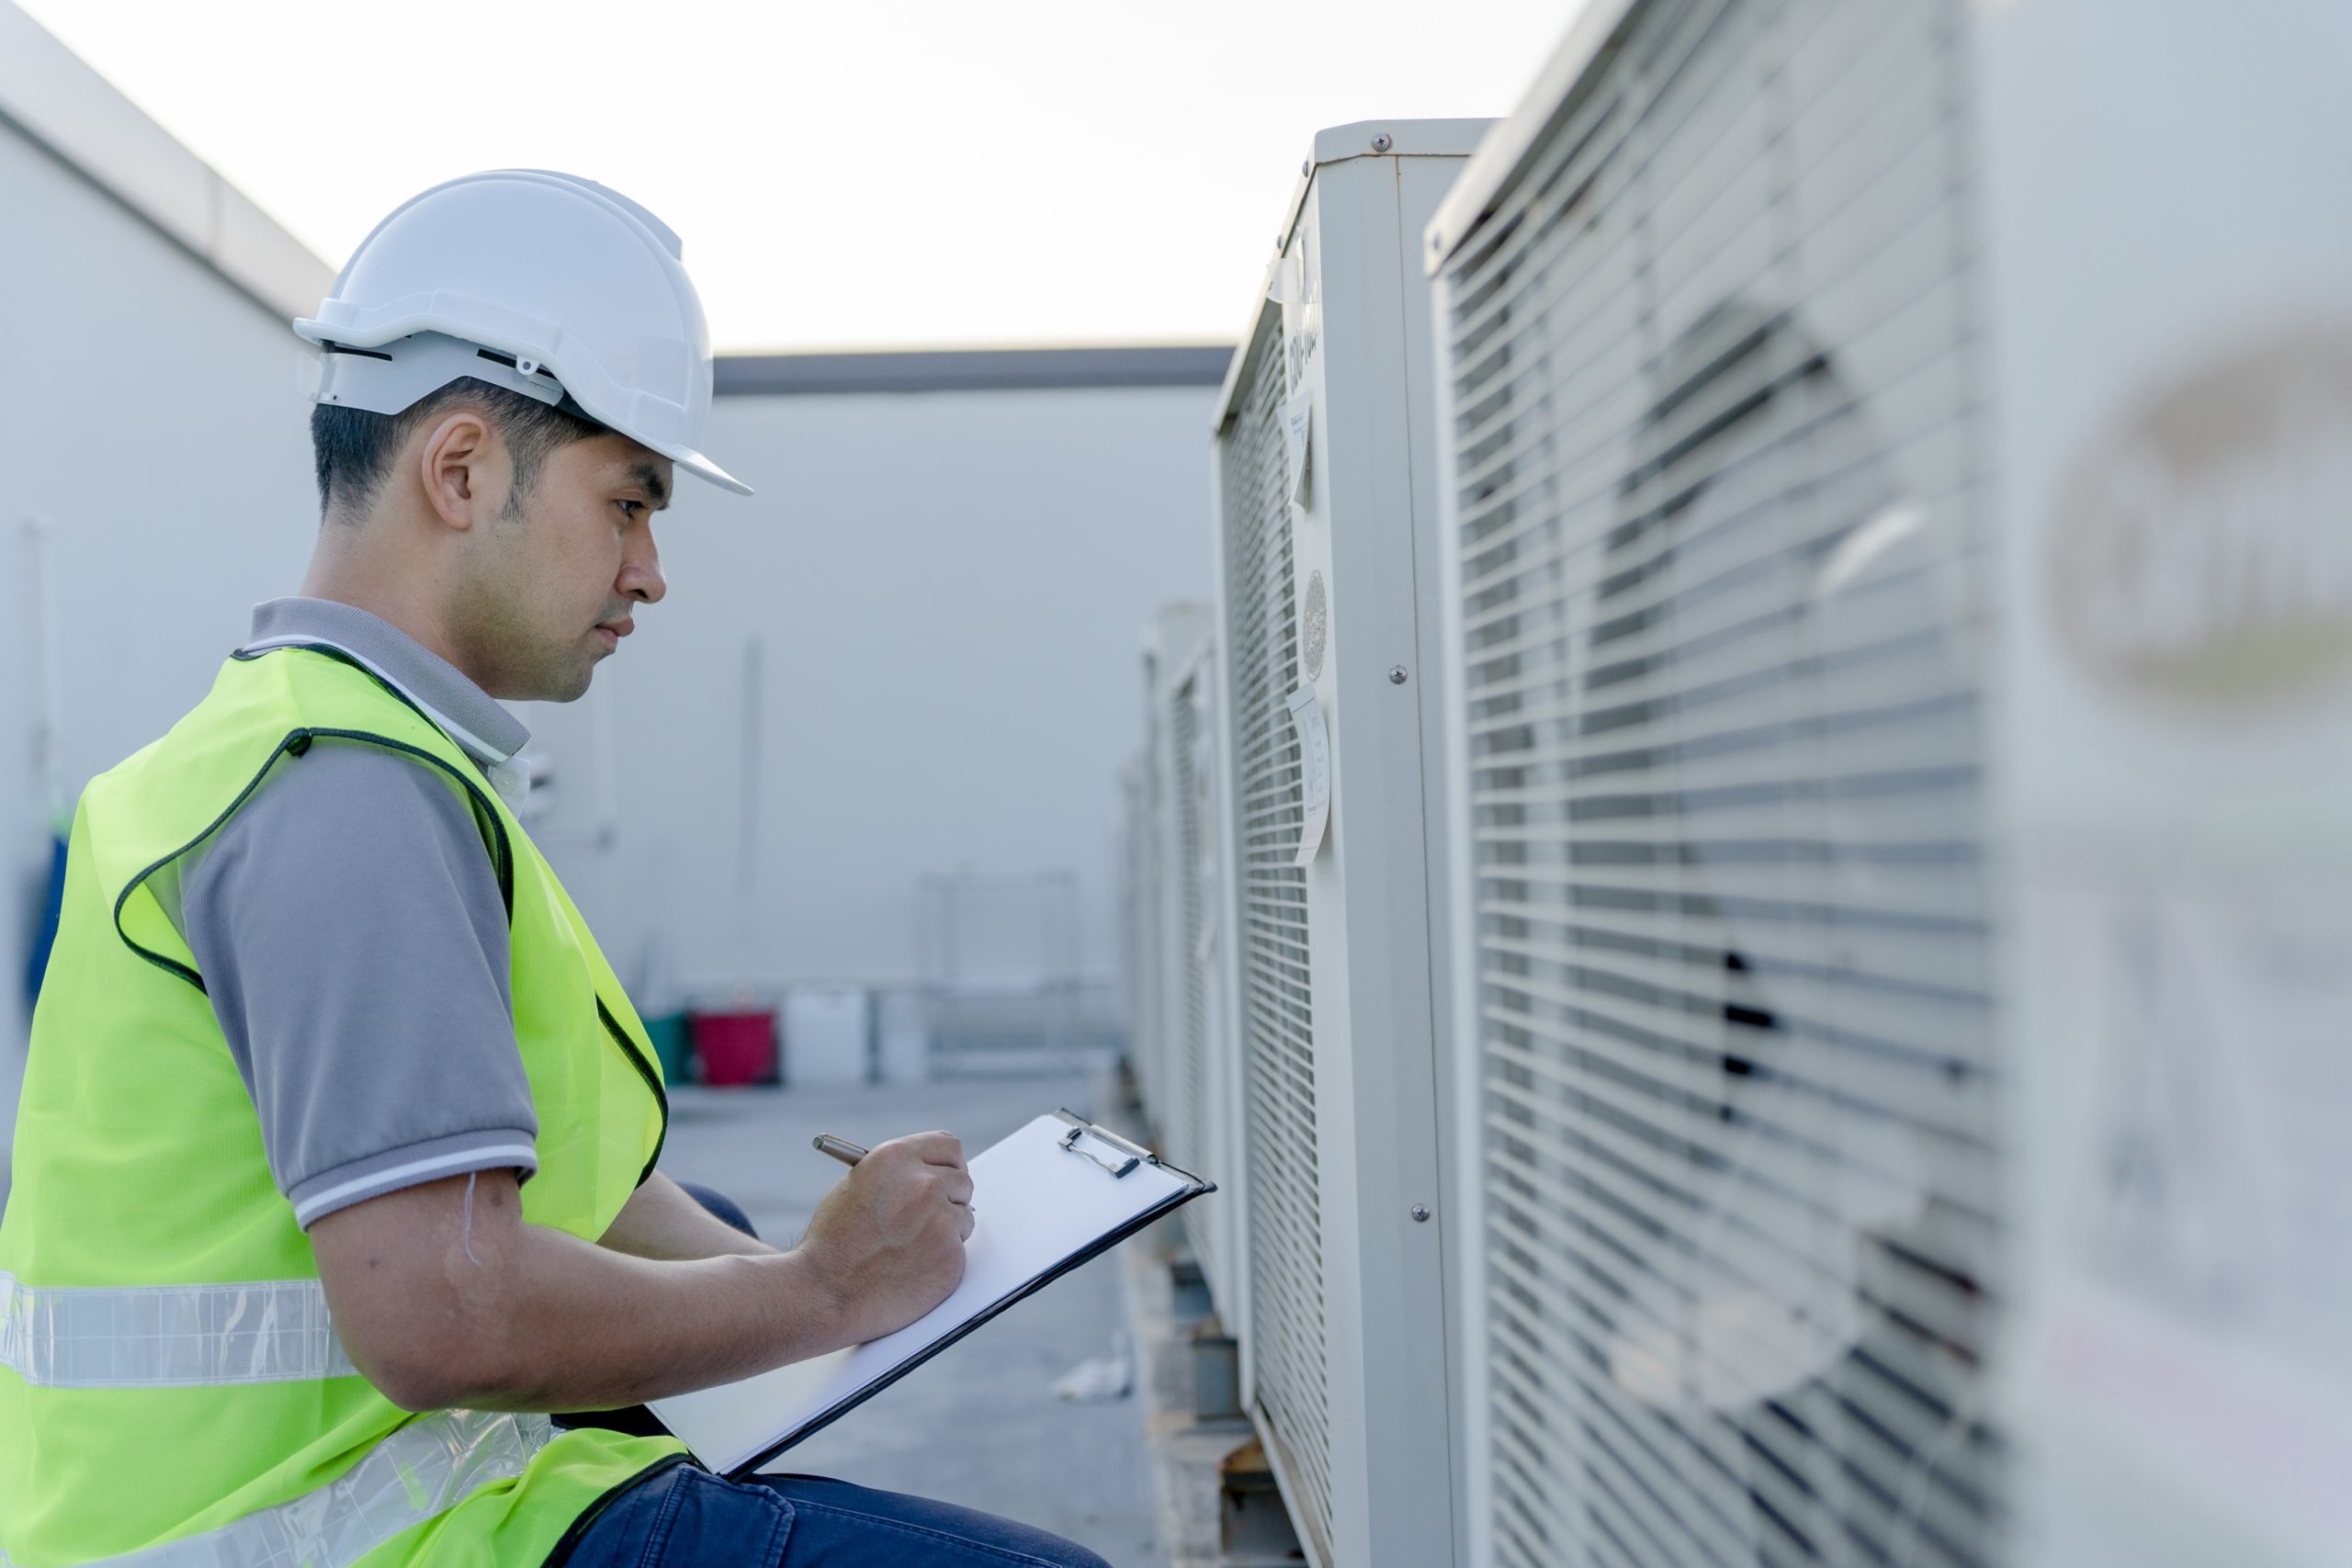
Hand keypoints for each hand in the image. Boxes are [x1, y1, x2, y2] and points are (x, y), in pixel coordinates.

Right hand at [793, 1130, 972, 1344]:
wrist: (824, 1292)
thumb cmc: (833, 1243)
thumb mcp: (857, 1187)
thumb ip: (897, 1176)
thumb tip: (929, 1175)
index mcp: (897, 1158)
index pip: (948, 1147)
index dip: (950, 1164)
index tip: (949, 1175)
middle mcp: (925, 1184)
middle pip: (962, 1182)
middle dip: (950, 1198)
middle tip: (934, 1217)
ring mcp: (942, 1220)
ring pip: (964, 1218)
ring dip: (946, 1232)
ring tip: (910, 1250)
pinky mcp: (952, 1255)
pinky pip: (959, 1251)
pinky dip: (942, 1261)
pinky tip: (913, 1270)